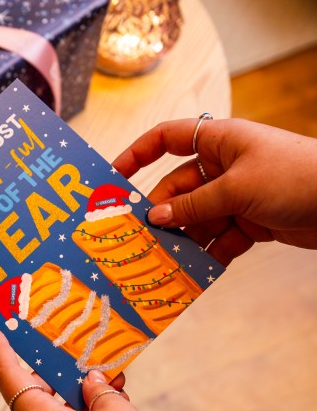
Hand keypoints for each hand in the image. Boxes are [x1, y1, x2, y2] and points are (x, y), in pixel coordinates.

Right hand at [112, 118, 316, 264]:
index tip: (115, 178)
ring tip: (165, 261)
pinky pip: (219, 238)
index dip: (138, 154)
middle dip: (162, 214)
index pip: (167, 139)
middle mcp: (225, 165)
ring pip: (197, 218)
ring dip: (183, 239)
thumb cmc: (294, 176)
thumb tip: (154, 218)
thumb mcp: (236, 189)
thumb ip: (193, 206)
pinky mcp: (252, 221)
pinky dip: (208, 253)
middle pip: (178, 189)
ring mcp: (238, 194)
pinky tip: (196, 271)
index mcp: (219, 141)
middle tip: (140, 238)